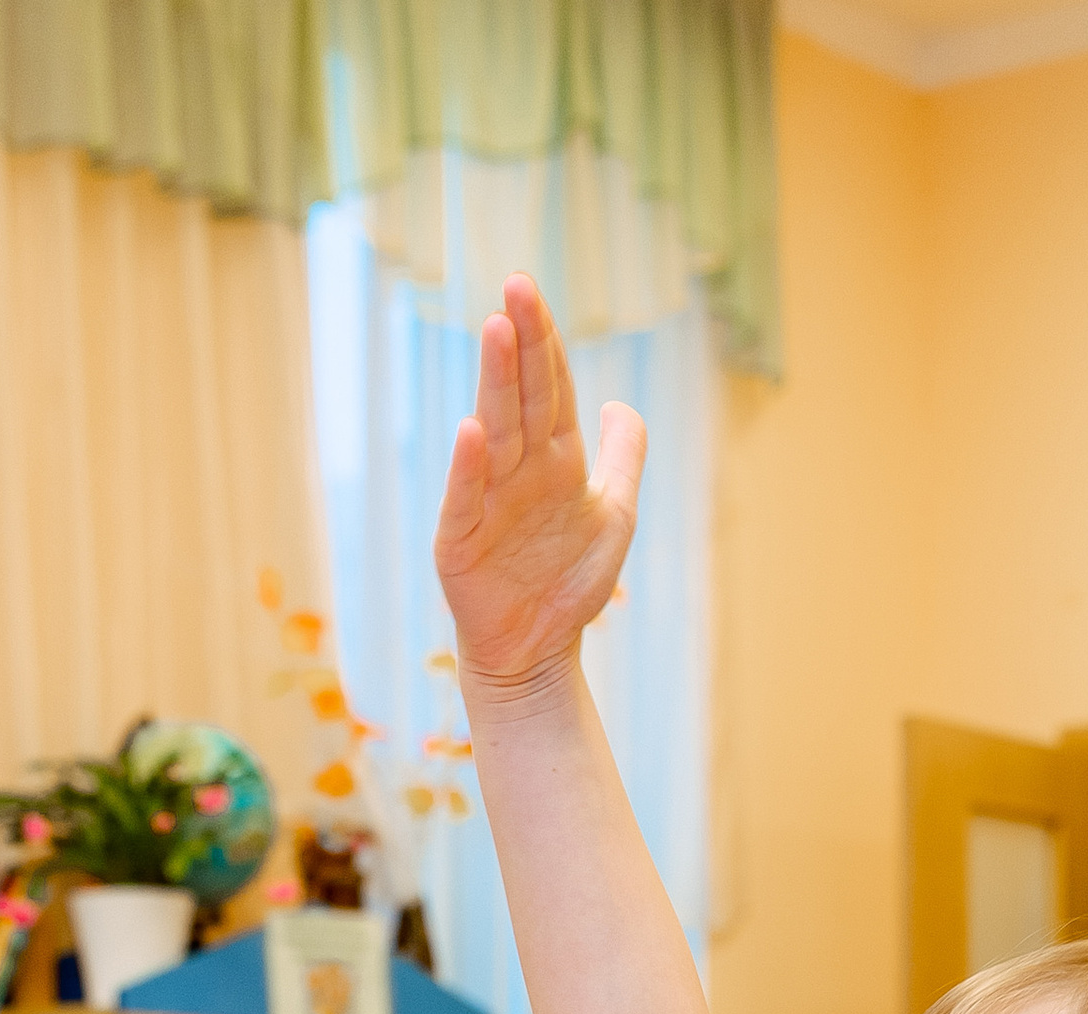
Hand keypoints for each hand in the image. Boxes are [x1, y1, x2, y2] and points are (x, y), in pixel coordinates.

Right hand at [433, 273, 645, 693]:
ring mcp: (488, 499)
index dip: (544, 340)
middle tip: (516, 288)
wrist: (537, 652)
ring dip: (495, 382)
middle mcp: (520, 468)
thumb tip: (623, 404)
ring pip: (495, 430)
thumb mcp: (615, 516)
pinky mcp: (461, 539)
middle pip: (522, 395)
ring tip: (496, 332)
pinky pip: (466, 497)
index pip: (550, 385)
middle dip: (520, 342)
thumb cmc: (571, 583)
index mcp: (556, 457)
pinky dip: (470, 466)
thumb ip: (625, 459)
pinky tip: (474, 431)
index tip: (531, 289)